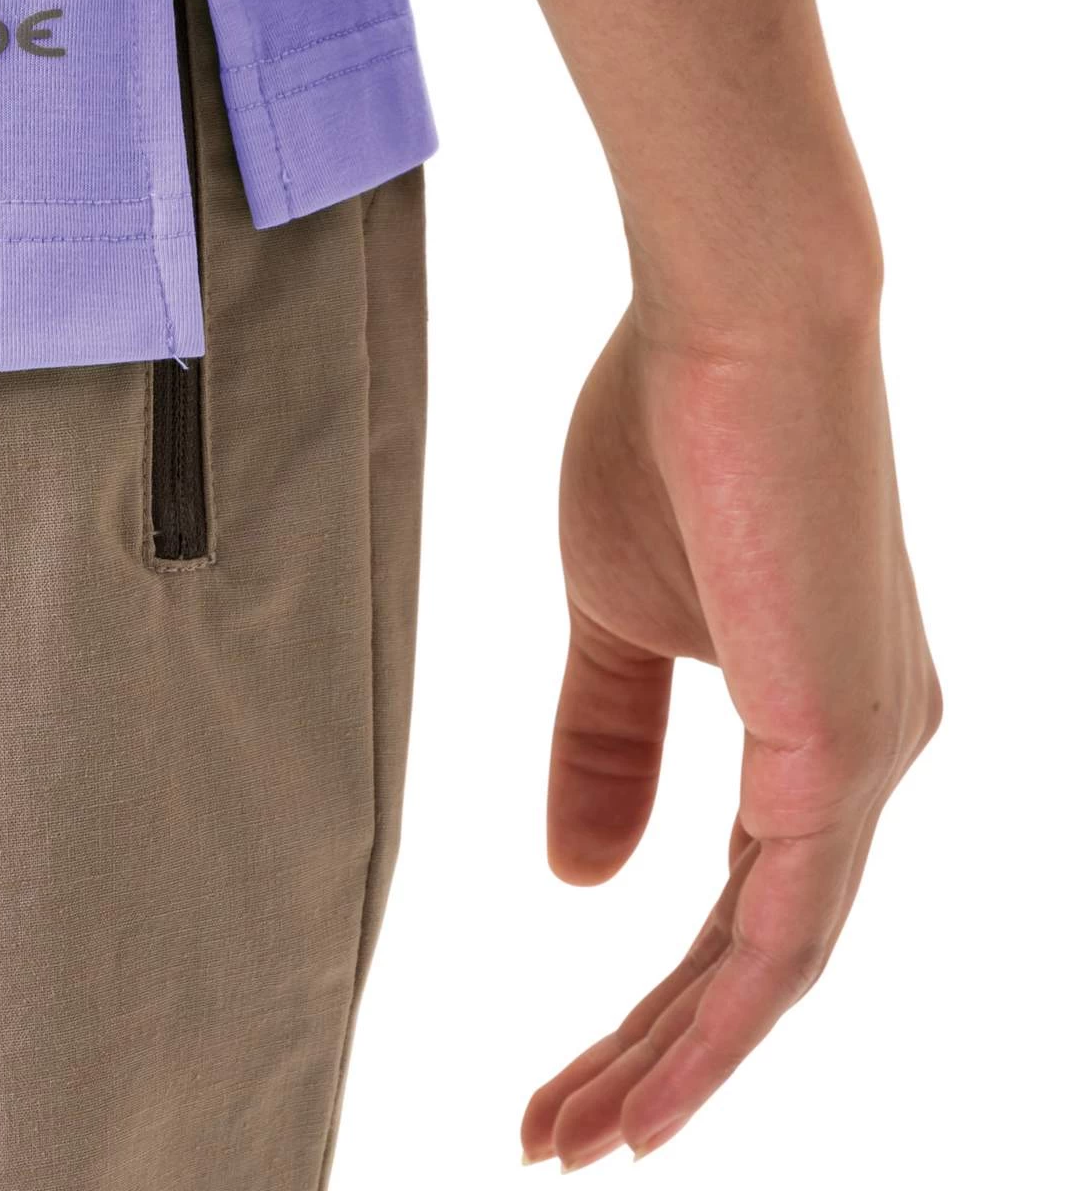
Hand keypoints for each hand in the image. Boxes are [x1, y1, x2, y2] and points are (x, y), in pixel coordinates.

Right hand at [520, 300, 939, 1167]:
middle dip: (654, 1055)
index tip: (568, 1068)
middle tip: (552, 1134)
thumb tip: (581, 880)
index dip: (656, 999)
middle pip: (759, 957)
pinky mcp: (844, 736)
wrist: (736, 315)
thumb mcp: (612, 615)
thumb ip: (603, 743)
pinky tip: (651, 1087)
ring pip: (776, 960)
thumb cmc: (670, 432)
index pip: (736, 902)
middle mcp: (870, 755)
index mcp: (821, 722)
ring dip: (675, 1059)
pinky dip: (715, 1019)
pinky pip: (783, 922)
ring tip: (574, 1134)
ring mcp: (869, 751)